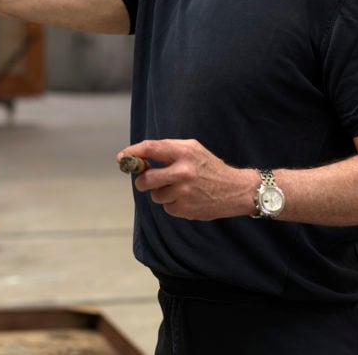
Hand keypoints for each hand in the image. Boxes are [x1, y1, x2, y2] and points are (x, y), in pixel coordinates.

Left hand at [118, 139, 251, 220]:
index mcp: (183, 152)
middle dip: (141, 181)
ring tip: (178, 189)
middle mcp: (183, 172)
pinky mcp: (186, 209)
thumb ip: (167, 150)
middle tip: (144, 181)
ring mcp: (184, 192)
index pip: (150, 148)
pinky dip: (172, 204)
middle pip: (146, 179)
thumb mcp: (192, 149)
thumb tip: (139, 158)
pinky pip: (166, 208)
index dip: (133, 153)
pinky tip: (186, 199)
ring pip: (155, 195)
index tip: (122, 158)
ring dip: (161, 193)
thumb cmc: (209, 166)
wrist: (236, 189)